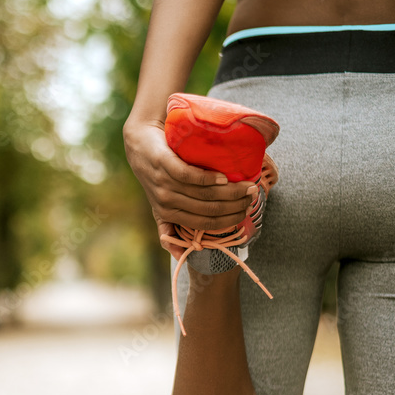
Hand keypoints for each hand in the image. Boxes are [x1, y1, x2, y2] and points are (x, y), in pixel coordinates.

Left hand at [123, 117, 256, 259]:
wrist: (141, 141)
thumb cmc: (158, 172)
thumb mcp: (162, 200)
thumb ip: (170, 224)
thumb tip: (184, 254)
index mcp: (168, 215)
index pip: (205, 224)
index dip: (229, 219)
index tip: (248, 210)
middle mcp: (166, 202)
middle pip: (209, 209)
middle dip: (236, 204)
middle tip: (253, 194)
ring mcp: (164, 183)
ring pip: (203, 194)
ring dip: (230, 191)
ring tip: (247, 185)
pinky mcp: (163, 164)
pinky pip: (189, 176)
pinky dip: (209, 178)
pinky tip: (224, 177)